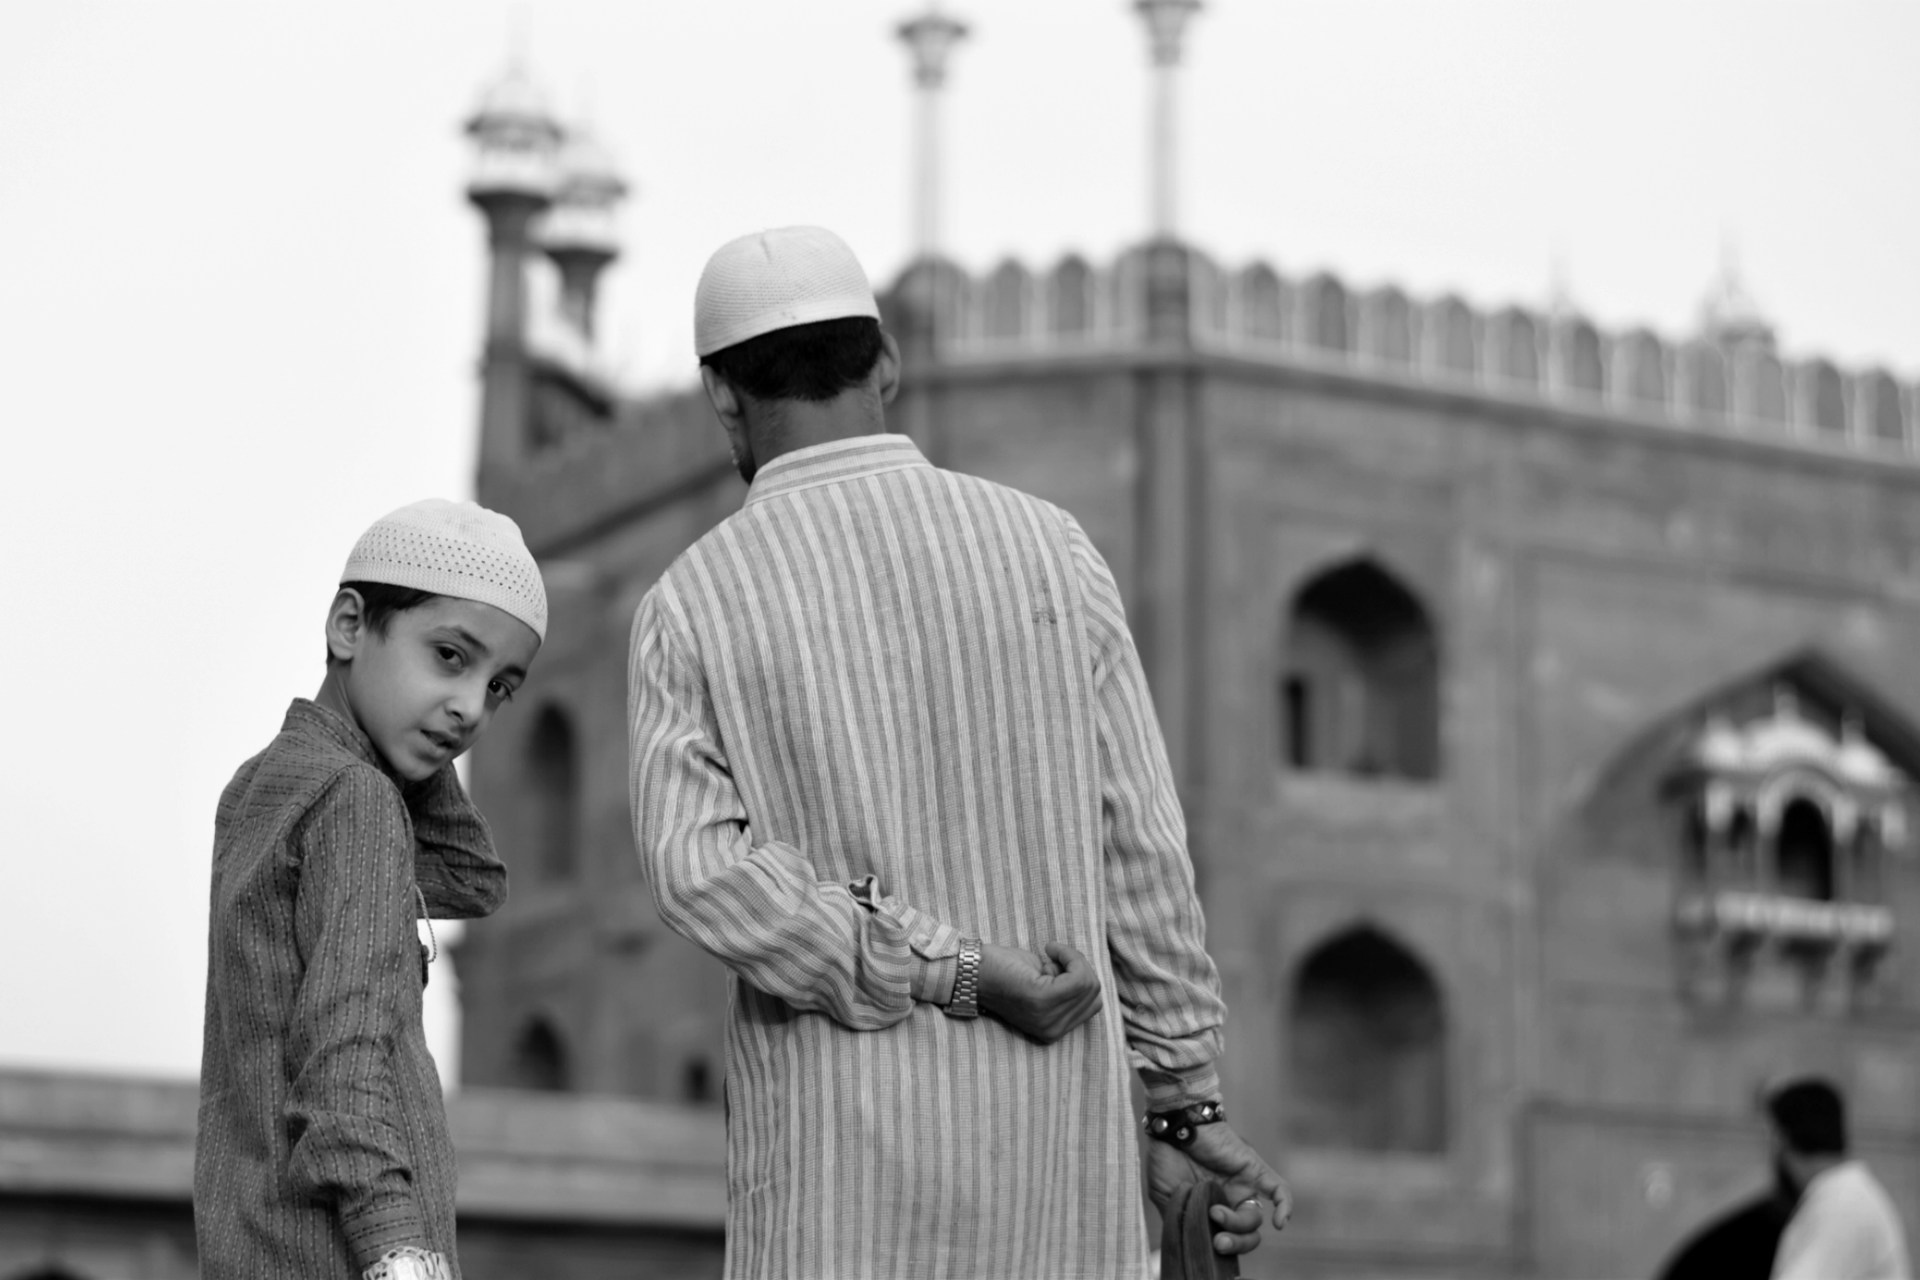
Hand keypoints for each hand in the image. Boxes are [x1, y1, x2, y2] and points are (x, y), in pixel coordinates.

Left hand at [976, 941, 1102, 1042]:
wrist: (971, 970)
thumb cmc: (1003, 971)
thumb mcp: (1044, 986)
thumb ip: (1067, 991)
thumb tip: (1089, 978)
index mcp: (1052, 1031)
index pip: (1093, 1004)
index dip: (1081, 977)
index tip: (1059, 963)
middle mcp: (1052, 1031)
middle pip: (1094, 993)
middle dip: (1080, 968)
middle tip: (1054, 957)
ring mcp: (1047, 1018)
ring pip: (1089, 983)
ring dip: (1074, 960)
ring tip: (1050, 955)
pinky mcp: (1042, 999)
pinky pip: (1078, 976)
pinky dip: (1069, 955)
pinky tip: (1049, 949)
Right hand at [1145, 1119, 1290, 1258]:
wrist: (1172, 1124)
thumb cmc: (1166, 1157)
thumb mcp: (1167, 1197)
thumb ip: (1179, 1221)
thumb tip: (1192, 1242)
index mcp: (1211, 1208)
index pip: (1228, 1238)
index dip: (1224, 1251)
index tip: (1210, 1251)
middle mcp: (1230, 1199)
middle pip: (1245, 1235)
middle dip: (1234, 1244)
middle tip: (1218, 1242)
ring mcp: (1243, 1185)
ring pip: (1255, 1219)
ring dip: (1238, 1224)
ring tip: (1215, 1213)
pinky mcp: (1253, 1169)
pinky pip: (1279, 1190)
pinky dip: (1284, 1207)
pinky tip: (1280, 1223)